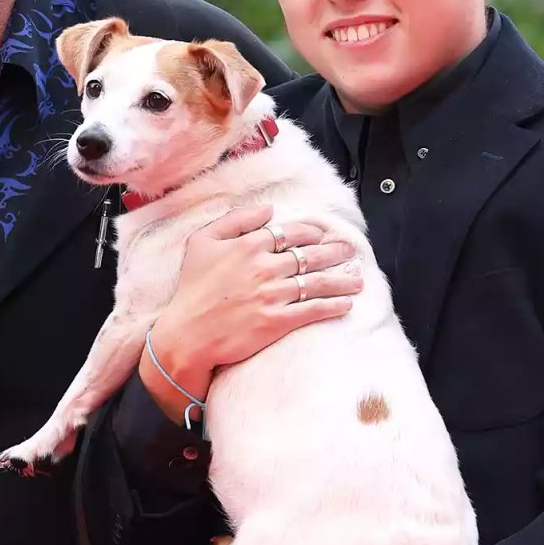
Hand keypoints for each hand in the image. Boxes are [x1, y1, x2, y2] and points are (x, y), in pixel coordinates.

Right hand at [144, 205, 360, 410]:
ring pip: (317, 282)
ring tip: (357, 279)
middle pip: (309, 255)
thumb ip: (234, 220)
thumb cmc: (192, 288)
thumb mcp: (201, 242)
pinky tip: (346, 304)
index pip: (290, 232)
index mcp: (248, 245)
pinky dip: (333, 306)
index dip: (311, 232)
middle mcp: (264, 267)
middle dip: (334, 252)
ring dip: (341, 279)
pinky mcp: (276, 321)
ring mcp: (272, 295)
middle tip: (350, 251)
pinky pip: (312, 310)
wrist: (186, 334)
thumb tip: (268, 210)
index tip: (322, 234)